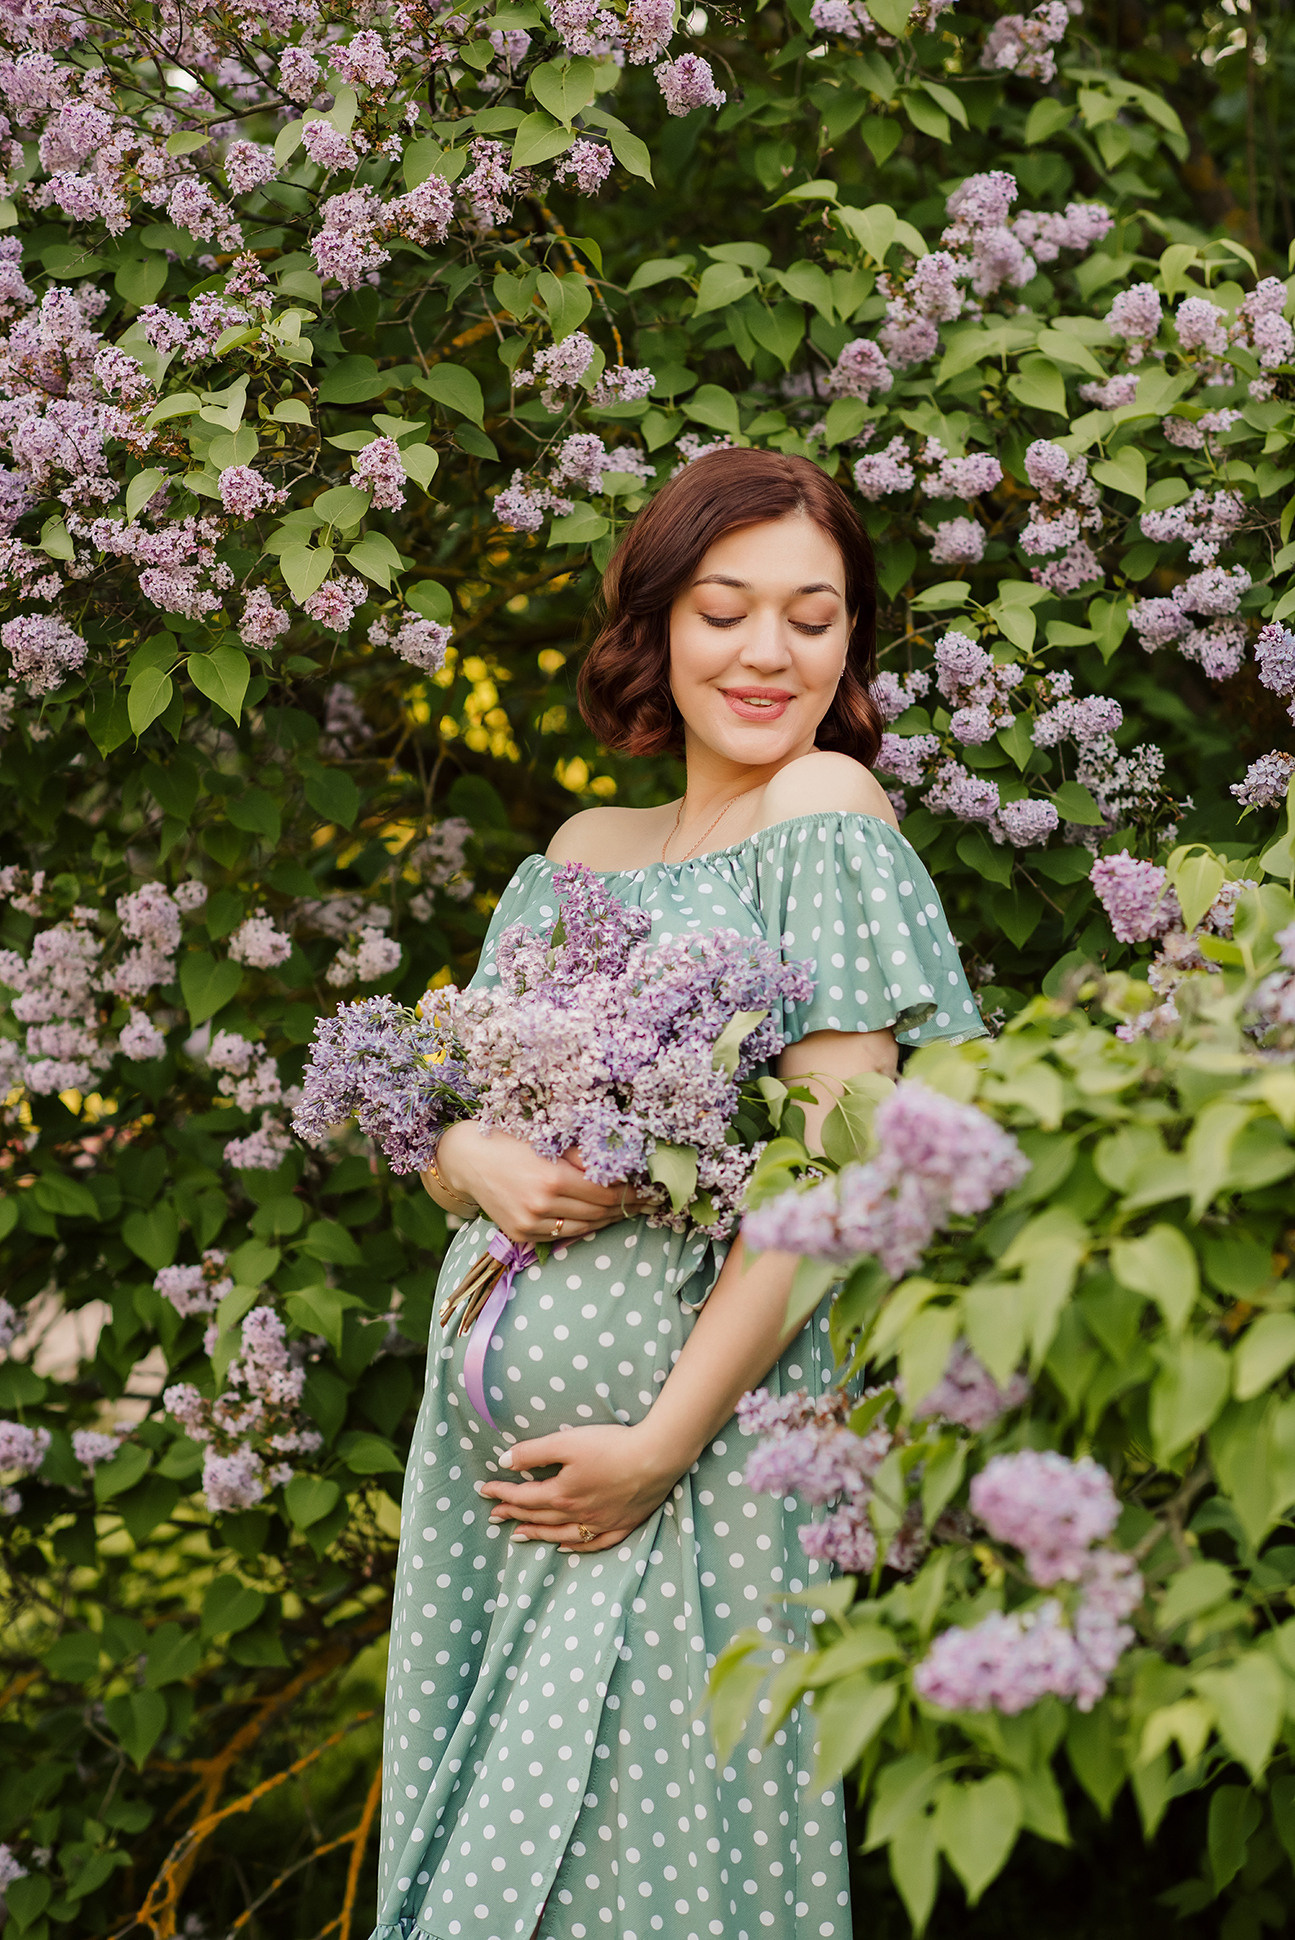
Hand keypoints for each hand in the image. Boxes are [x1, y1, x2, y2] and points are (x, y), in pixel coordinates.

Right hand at [434, 1123, 652, 1243]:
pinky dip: (584, 1228)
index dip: (630, 1193)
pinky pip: (561, 1235)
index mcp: (552, 1177)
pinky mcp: (520, 1234)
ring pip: (583, 1228)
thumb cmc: (512, 1139)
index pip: (604, 1193)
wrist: (468, 1158)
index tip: (648, 1190)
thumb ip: (584, 1155)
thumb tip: (620, 1165)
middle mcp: (542, 1205)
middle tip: (648, 1203)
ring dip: (608, 1221)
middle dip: (626, 1208)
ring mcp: (530, 1223)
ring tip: (628, 1211)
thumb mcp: (550, 1138)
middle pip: (598, 1213)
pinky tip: (598, 1219)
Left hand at [479, 1422, 681, 1551]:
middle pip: (539, 1517)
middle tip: (494, 1516)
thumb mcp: (567, 1441)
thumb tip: (504, 1462)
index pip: (524, 1496)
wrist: (656, 1458)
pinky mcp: (621, 1525)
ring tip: (519, 1535)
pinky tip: (565, 1548)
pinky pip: (593, 1544)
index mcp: (562, 1493)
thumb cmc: (611, 1446)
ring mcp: (600, 1523)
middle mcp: (577, 1513)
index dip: (502, 1493)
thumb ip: (533, 1452)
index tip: (485, 1491)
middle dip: (513, 1514)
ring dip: (538, 1535)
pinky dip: (575, 1548)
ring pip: (561, 1535)